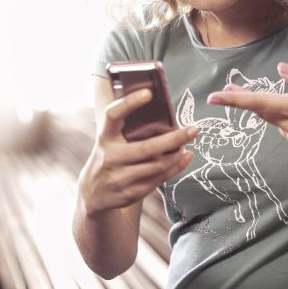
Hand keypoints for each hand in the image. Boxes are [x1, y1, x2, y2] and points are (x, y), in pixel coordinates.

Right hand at [79, 88, 195, 214]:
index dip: (129, 103)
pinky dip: (176, 167)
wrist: (93, 195)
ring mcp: (119, 178)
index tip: (148, 93)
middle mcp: (110, 157)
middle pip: (147, 148)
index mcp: (105, 137)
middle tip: (194, 129)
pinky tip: (185, 158)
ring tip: (188, 143)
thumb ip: (127, 128)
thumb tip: (162, 112)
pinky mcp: (130, 194)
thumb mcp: (110, 141)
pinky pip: (159, 179)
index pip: (113, 115)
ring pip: (157, 165)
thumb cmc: (109, 158)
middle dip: (174, 138)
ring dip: (177, 154)